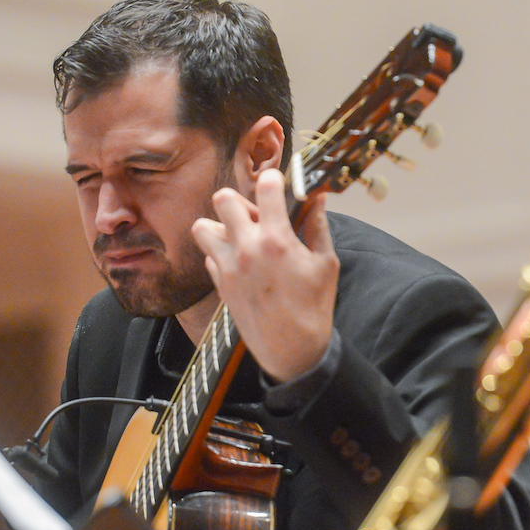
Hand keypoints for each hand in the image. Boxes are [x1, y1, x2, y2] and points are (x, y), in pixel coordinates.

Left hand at [192, 169, 339, 381]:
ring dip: (222, 226)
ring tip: (242, 238)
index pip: (265, 187)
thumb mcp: (326, 264)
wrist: (292, 351)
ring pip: (204, 226)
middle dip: (241, 200)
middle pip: (224, 199)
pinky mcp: (219, 283)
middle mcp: (246, 249)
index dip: (273, 178)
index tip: (277, 182)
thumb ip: (317, 226)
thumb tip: (317, 198)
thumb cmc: (314, 309)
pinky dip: (220, 252)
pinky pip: (208, 254)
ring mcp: (228, 266)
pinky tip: (240, 262)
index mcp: (277, 240)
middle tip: (258, 216)